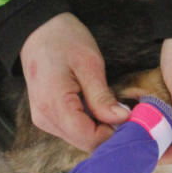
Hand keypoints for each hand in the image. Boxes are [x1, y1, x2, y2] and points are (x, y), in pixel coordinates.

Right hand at [20, 13, 128, 152]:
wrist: (37, 30)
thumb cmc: (64, 40)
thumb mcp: (89, 64)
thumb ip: (102, 97)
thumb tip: (122, 120)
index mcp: (55, 105)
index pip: (89, 138)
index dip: (114, 134)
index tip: (134, 122)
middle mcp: (45, 118)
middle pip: (84, 142)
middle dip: (109, 134)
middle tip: (130, 116)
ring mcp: (43, 119)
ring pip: (79, 138)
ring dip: (100, 130)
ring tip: (115, 110)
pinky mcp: (46, 116)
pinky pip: (72, 130)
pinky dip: (89, 125)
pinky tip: (100, 109)